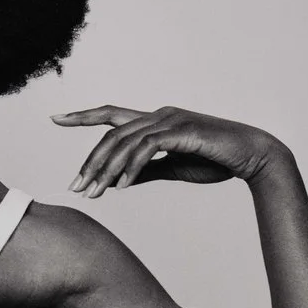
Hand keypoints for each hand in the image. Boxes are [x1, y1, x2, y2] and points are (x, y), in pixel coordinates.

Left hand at [54, 105, 284, 197]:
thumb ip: (147, 170)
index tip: (55, 118)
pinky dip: (131, 167)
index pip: (111, 114)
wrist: (252, 156)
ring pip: (124, 141)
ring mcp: (170, 120)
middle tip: (76, 188)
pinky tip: (122, 186)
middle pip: (111, 134)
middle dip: (90, 162)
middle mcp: (159, 114)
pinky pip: (147, 148)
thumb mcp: (174, 169)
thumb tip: (120, 180)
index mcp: (155, 121)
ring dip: (106, 169)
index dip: (82, 115)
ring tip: (94, 193)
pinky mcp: (181, 130)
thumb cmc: (216, 161)